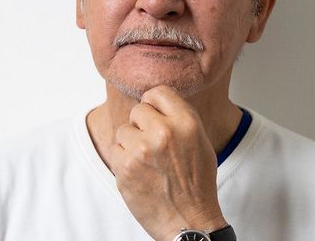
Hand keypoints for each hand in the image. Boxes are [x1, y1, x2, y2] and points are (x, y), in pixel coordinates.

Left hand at [109, 85, 226, 240]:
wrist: (189, 222)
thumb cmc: (197, 183)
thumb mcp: (200, 142)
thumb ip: (179, 118)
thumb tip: (156, 101)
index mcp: (187, 122)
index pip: (158, 92)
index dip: (154, 103)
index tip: (154, 114)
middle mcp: (164, 132)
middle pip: (138, 110)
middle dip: (142, 124)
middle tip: (152, 143)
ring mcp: (142, 150)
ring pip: (123, 130)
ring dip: (130, 143)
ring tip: (146, 161)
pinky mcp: (124, 167)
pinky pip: (115, 150)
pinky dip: (122, 160)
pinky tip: (138, 172)